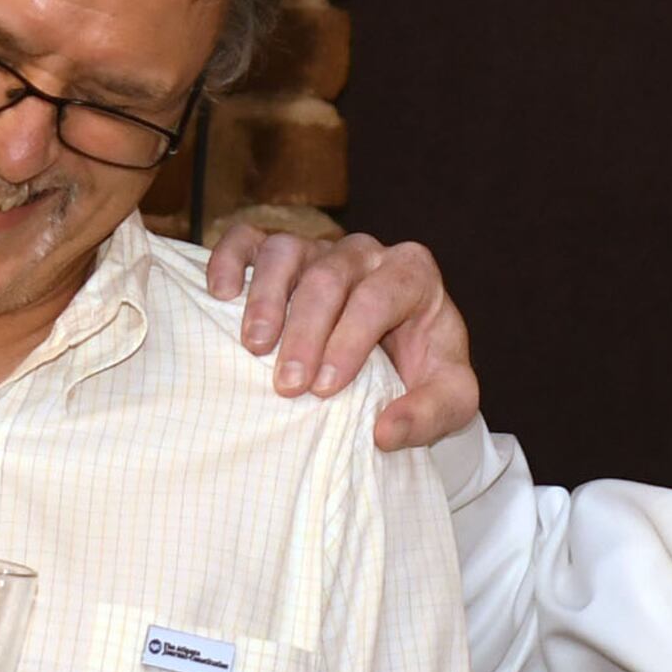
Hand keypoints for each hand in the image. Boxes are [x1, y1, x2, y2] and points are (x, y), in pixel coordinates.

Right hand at [209, 226, 479, 451]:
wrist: (401, 356)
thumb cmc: (425, 372)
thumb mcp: (450, 398)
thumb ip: (429, 414)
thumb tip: (384, 432)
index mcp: (412, 274)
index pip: (378, 297)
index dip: (351, 340)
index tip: (325, 389)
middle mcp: (365, 253)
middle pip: (329, 277)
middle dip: (306, 332)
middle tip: (288, 386)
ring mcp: (320, 248)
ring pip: (287, 250)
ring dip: (266, 298)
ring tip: (255, 346)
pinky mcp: (281, 254)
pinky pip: (249, 239)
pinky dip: (231, 259)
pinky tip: (221, 294)